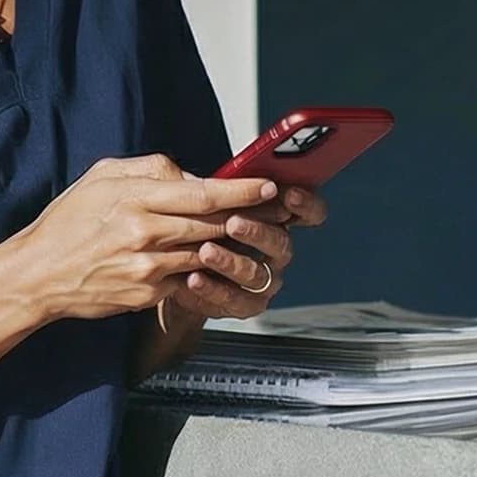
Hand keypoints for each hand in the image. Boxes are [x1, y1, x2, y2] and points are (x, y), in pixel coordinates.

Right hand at [14, 153, 278, 322]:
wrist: (39, 274)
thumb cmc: (68, 221)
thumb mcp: (102, 176)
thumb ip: (150, 169)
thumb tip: (192, 175)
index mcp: (136, 197)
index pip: (203, 192)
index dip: (242, 191)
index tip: (268, 186)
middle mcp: (146, 232)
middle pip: (214, 224)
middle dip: (250, 217)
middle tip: (278, 211)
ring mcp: (149, 267)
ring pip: (207, 254)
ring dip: (232, 247)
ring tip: (253, 238)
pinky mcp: (149, 294)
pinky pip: (189, 280)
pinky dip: (203, 272)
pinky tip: (214, 265)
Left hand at [160, 182, 327, 325]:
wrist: (171, 269)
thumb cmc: (191, 224)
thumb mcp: (194, 197)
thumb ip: (200, 184)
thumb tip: (190, 173)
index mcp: (271, 215)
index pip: (306, 211)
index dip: (305, 204)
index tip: (289, 194)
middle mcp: (273, 248)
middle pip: (281, 242)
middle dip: (258, 231)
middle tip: (233, 223)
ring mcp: (263, 278)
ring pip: (257, 273)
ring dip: (230, 261)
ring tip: (206, 251)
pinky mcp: (244, 303)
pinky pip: (236, 300)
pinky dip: (214, 290)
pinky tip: (194, 278)